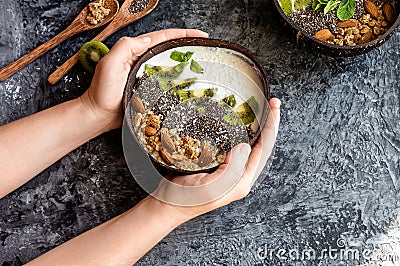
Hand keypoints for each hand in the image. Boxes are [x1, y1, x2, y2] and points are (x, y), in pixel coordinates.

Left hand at [79, 29, 208, 131]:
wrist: (98, 115)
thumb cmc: (102, 91)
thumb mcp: (110, 63)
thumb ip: (126, 47)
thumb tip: (147, 39)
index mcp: (135, 51)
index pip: (163, 38)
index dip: (182, 35)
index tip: (201, 35)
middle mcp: (142, 61)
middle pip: (169, 49)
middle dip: (188, 46)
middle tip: (206, 49)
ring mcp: (146, 76)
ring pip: (170, 65)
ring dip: (185, 63)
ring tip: (203, 64)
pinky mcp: (148, 90)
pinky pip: (167, 82)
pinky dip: (179, 80)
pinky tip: (189, 84)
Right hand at [152, 98, 280, 221]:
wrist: (167, 204)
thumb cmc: (185, 200)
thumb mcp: (211, 187)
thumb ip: (232, 170)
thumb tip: (246, 146)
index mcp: (241, 181)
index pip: (264, 149)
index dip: (271, 127)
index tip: (274, 106)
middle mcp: (238, 175)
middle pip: (261, 146)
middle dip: (268, 124)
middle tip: (273, 103)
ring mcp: (228, 169)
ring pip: (249, 144)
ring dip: (256, 126)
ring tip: (261, 110)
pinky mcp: (217, 163)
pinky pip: (233, 144)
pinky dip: (239, 130)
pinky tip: (236, 122)